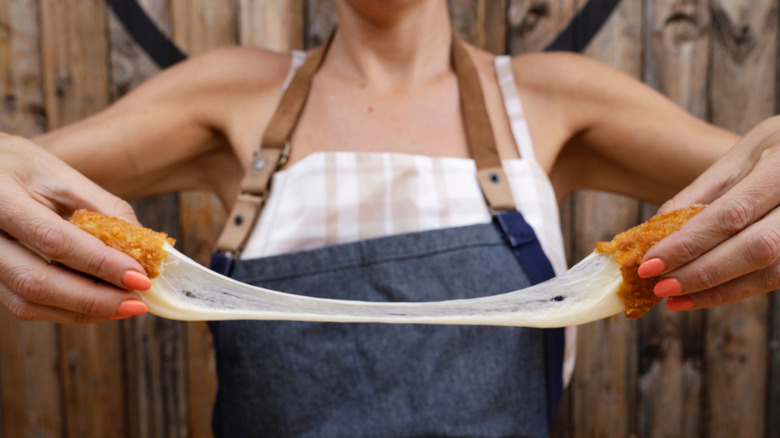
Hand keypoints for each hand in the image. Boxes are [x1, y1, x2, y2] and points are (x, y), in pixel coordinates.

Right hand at [0, 134, 150, 322]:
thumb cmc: (18, 167)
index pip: (54, 240)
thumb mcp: (59, 174)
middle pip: (36, 283)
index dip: (101, 264)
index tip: (141, 278)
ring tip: (124, 307)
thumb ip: (102, 208)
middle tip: (138, 303)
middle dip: (94, 299)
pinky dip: (65, 310)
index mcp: (0, 197)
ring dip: (82, 312)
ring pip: (28, 303)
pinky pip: (23, 304)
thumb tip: (147, 246)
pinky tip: (98, 305)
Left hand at [638, 116, 779, 310]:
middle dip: (700, 273)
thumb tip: (655, 232)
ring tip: (675, 298)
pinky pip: (775, 277)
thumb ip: (702, 193)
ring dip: (717, 291)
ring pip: (770, 273)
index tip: (649, 263)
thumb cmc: (776, 149)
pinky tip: (703, 294)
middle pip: (754, 249)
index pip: (731, 214)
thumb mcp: (741, 156)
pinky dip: (736, 289)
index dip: (688, 245)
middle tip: (658, 286)